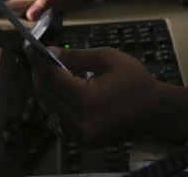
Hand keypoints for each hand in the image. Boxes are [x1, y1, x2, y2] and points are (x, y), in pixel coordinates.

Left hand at [27, 46, 168, 146]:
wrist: (156, 111)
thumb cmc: (136, 82)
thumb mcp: (107, 59)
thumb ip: (76, 56)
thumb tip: (51, 53)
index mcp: (83, 99)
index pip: (50, 77)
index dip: (38, 60)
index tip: (32, 47)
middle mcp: (77, 120)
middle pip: (44, 94)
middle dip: (39, 74)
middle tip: (39, 57)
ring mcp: (79, 133)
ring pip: (51, 108)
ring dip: (48, 88)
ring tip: (53, 70)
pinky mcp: (83, 139)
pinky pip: (62, 118)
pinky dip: (60, 102)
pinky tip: (67, 89)